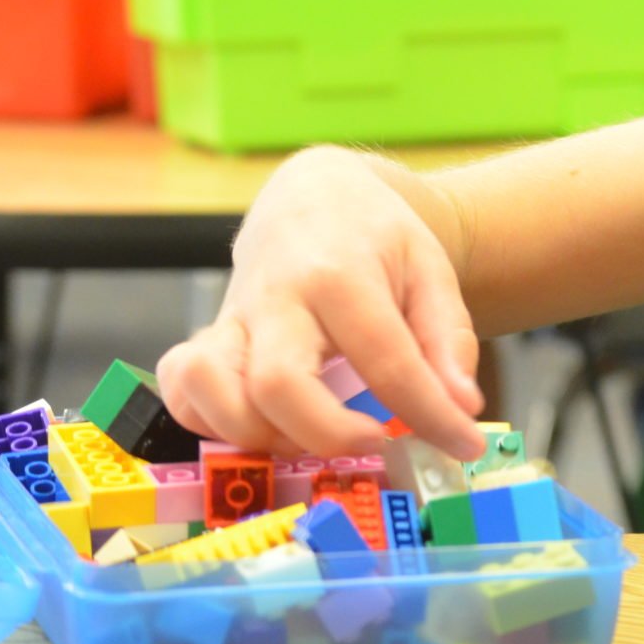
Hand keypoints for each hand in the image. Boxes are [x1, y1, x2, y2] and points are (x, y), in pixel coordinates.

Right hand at [156, 148, 487, 461]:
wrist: (314, 198)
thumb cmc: (377, 240)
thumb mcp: (431, 272)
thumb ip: (449, 341)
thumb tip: (463, 407)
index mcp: (341, 275)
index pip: (385, 360)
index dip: (428, 415)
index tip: (461, 445)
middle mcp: (274, 298)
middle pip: (277, 385)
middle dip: (327, 434)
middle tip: (374, 440)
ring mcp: (230, 318)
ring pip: (210, 390)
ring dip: (261, 435)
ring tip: (313, 434)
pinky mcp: (205, 337)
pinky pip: (181, 390)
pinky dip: (210, 422)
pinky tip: (262, 423)